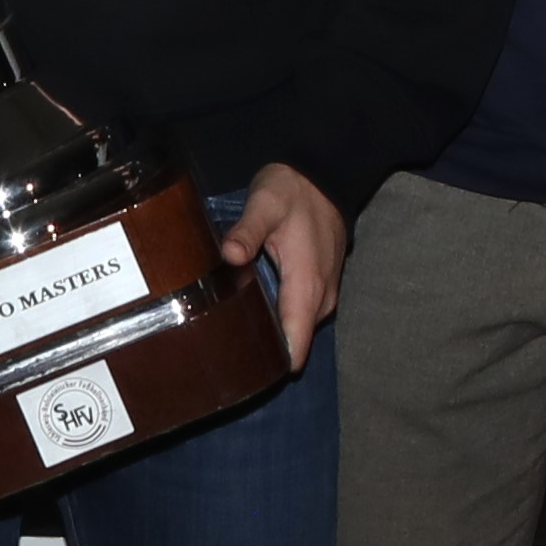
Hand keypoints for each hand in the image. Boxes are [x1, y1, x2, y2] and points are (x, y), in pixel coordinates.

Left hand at [226, 164, 347, 367]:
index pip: (296, 344)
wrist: (325, 175)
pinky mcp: (320, 287)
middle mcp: (320, 299)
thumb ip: (247, 231)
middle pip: (293, 344)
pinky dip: (277, 319)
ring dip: (270, 335)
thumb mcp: (264, 204)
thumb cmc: (293, 190)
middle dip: (263, 352)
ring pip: (296, 331)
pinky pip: (298, 316)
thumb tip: (230, 255)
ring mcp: (323, 294)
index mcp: (307, 286)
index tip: (239, 371)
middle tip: (221, 350)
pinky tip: (250, 313)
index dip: (271, 364)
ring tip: (231, 334)